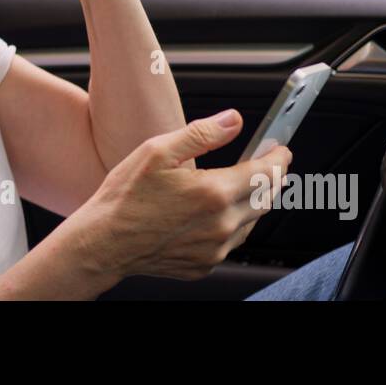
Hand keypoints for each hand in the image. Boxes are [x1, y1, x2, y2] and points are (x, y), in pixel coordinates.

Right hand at [69, 110, 292, 281]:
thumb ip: (201, 134)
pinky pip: (231, 242)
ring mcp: (215, 249)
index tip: (281, 148)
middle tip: (265, 163)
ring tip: (238, 186)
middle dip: (270, 178)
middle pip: (265, 198)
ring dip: (252, 202)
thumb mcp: (158, 151)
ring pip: (251, 222)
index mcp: (213, 192)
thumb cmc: (125, 197)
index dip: (278, 157)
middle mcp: (220, 224)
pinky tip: (214, 213)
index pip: (266, 172)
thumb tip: (234, 120)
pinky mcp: (206, 264)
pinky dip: (231, 225)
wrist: (104, 243)